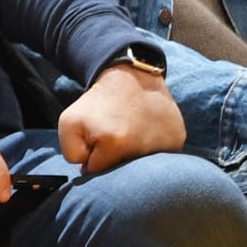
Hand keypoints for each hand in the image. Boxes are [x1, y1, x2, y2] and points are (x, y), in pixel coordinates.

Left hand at [57, 64, 183, 176]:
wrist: (132, 76)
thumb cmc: (99, 101)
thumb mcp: (69, 122)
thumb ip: (71, 153)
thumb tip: (89, 170)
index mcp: (115, 144)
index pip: (97, 170)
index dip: (93, 155)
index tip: (98, 138)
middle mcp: (143, 148)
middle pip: (121, 170)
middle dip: (114, 158)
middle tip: (115, 136)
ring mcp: (164, 145)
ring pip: (142, 166)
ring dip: (134, 154)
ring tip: (131, 133)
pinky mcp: (178, 139)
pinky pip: (161, 156)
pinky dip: (152, 149)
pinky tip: (147, 132)